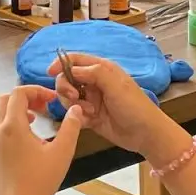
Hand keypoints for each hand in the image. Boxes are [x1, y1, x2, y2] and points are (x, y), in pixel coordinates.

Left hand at [0, 86, 85, 194]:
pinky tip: (14, 140)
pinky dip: (0, 129)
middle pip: (4, 101)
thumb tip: (76, 110)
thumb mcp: (63, 151)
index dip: (36, 91)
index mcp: (12, 125)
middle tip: (41, 108)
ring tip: (30, 121)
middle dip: (23, 99)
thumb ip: (71, 127)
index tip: (50, 100)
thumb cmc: (42, 180)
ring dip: (11, 112)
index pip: (19, 93)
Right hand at [50, 53, 183, 163]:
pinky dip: (77, 117)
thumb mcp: (114, 84)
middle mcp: (94, 83)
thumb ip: (92, 73)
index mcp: (101, 69)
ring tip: (89, 112)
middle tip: (75, 97)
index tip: (49, 72)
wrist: (145, 134)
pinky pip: (74, 114)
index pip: (75, 60)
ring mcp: (91, 100)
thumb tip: (71, 69)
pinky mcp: (90, 116)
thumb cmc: (134, 106)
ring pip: (68, 98)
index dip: (61, 64)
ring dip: (73, 104)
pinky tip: (89, 122)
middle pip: (67, 79)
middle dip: (66, 88)